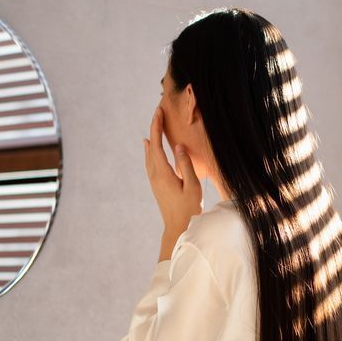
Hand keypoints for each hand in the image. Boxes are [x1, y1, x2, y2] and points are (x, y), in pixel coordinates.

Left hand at [143, 106, 201, 244]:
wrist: (178, 228)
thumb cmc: (189, 209)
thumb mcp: (192, 186)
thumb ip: (185, 165)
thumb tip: (178, 146)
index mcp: (163, 173)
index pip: (156, 144)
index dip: (157, 127)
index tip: (158, 112)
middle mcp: (155, 175)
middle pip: (151, 147)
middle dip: (154, 128)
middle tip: (158, 112)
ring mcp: (154, 181)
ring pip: (149, 154)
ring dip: (152, 138)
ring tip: (154, 125)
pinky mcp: (156, 185)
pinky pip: (150, 161)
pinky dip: (150, 149)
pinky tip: (149, 146)